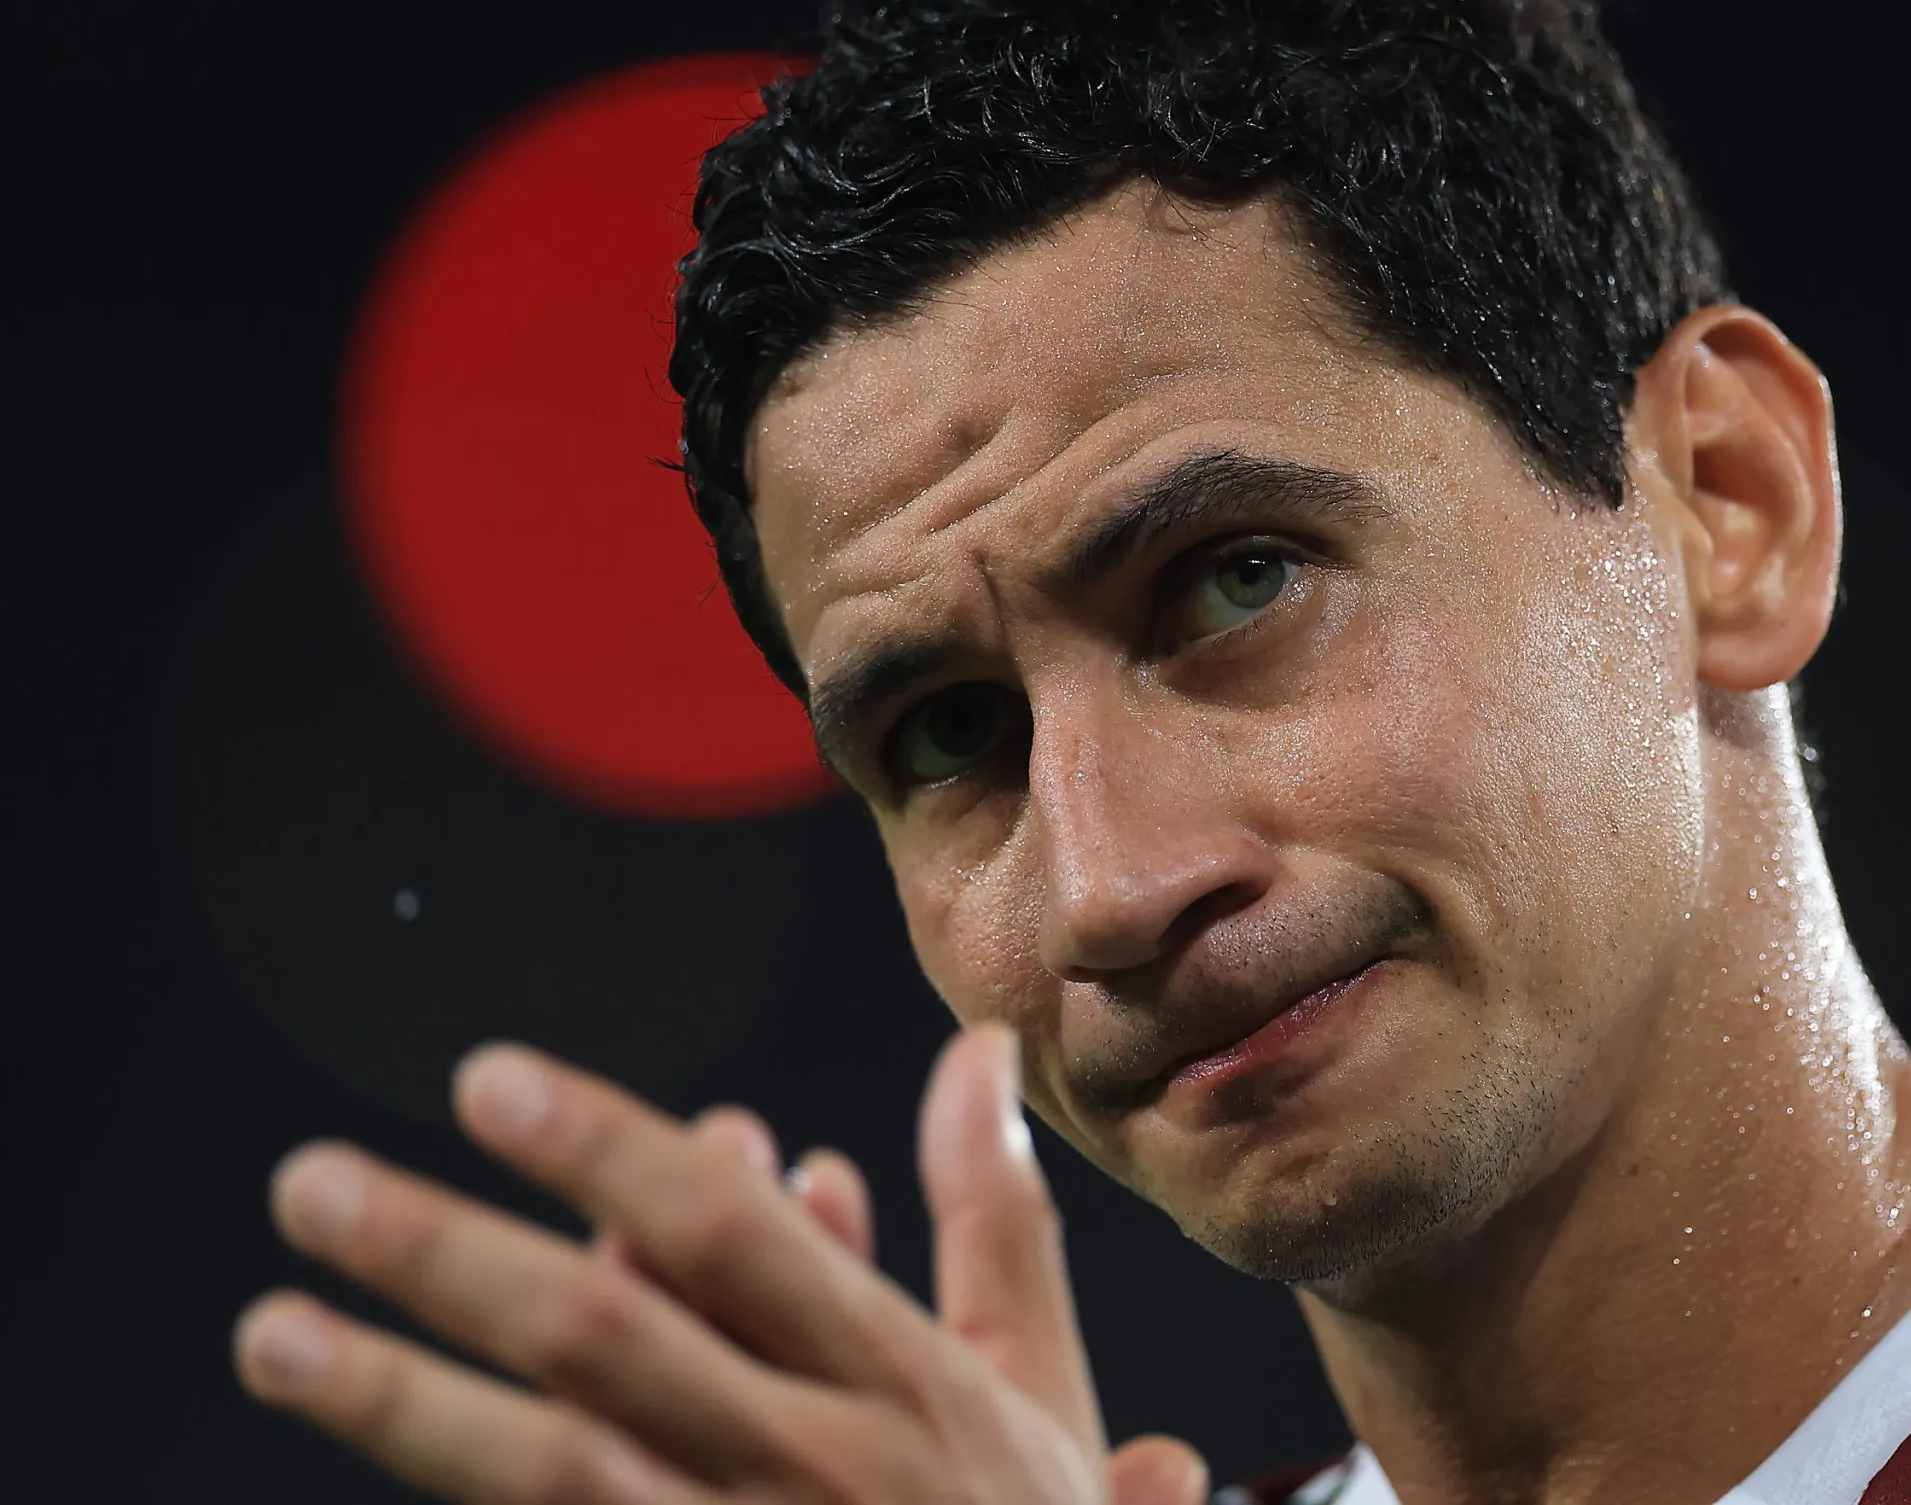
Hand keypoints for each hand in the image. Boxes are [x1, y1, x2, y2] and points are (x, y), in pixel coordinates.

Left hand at [234, 1027, 1208, 1504]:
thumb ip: (993, 1216)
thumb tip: (970, 1051)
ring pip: (543, 1473)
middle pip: (606, 1344)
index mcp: (899, 1382)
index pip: (734, 1241)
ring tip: (275, 1334)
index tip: (487, 1080)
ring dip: (395, 1401)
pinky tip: (361, 1441)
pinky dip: (463, 1489)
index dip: (608, 1153)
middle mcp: (808, 1468)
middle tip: (315, 1188)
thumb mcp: (1034, 1379)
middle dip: (451, 1258)